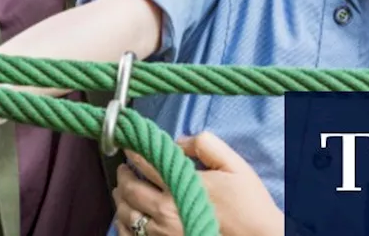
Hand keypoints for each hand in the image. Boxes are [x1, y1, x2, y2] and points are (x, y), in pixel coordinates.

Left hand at [113, 132, 282, 235]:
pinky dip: (123, 225)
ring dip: (120, 199)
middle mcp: (167, 210)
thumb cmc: (248, 202)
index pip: (147, 163)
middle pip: (131, 189)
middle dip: (123, 174)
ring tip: (122, 190)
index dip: (134, 150)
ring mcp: (163, 232)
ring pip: (126, 214)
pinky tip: (127, 217)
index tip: (129, 142)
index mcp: (182, 185)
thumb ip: (205, 145)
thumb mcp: (234, 164)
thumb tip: (178, 142)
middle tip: (124, 167)